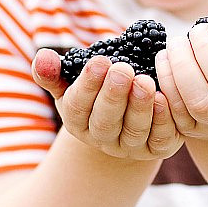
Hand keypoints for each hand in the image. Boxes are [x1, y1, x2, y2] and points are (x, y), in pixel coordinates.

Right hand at [32, 49, 182, 159]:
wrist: (127, 116)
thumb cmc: (95, 93)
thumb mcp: (70, 83)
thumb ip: (53, 71)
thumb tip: (43, 58)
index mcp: (78, 122)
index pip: (78, 107)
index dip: (88, 85)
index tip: (99, 62)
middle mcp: (102, 139)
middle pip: (105, 122)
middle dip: (114, 95)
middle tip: (122, 69)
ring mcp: (130, 147)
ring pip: (134, 131)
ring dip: (140, 106)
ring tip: (144, 81)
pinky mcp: (158, 148)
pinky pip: (160, 139)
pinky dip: (163, 120)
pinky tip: (163, 97)